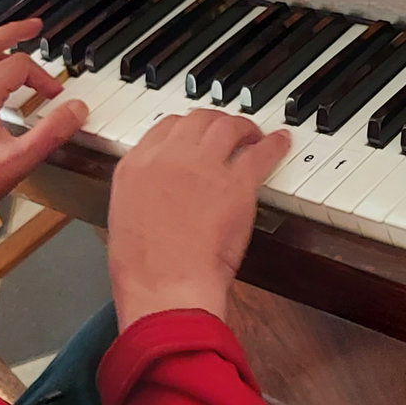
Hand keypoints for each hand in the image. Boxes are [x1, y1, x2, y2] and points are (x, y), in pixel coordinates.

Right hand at [107, 108, 291, 327]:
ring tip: (252, 134)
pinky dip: (274, 144)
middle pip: (197, 119)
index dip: (185, 127)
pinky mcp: (237, 184)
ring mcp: (203, 166)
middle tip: (226, 128)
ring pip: (227, 126)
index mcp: (135, 165)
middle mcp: (168, 156)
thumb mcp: (124, 217)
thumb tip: (155, 190)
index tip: (195, 134)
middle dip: (214, 120)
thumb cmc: (142, 268)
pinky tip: (281, 142)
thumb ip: (140, 191)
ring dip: (243, 127)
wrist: (164, 285)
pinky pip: (262, 152)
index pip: (164, 127)